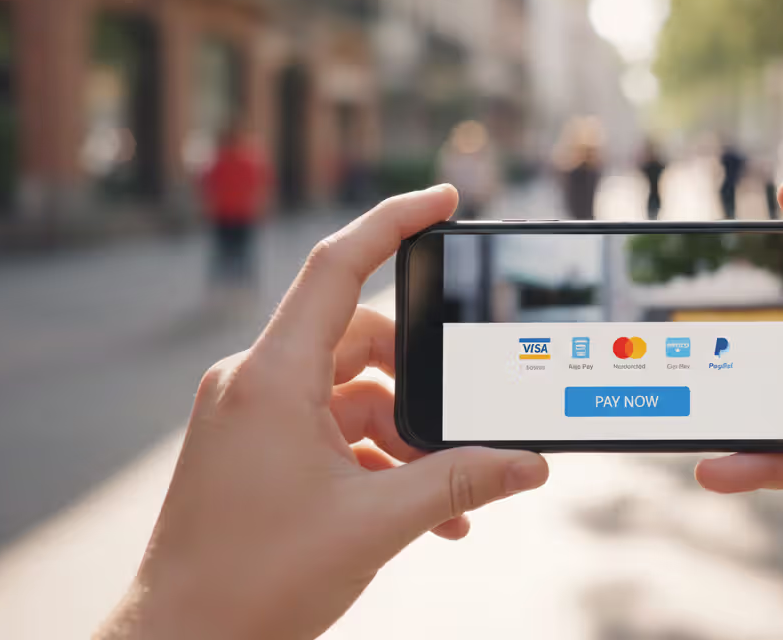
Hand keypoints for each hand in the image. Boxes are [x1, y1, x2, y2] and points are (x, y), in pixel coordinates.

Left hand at [97, 186, 548, 639]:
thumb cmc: (253, 585)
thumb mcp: (374, 526)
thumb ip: (458, 483)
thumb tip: (530, 464)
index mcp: (271, 377)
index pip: (337, 266)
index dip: (394, 222)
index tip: (446, 199)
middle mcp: (255, 383)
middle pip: (360, 342)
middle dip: (423, 386)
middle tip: (470, 429)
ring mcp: (252, 417)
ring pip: (351, 396)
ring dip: (406, 438)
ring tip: (451, 500)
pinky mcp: (255, 450)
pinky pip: (330, 432)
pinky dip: (376, 461)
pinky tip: (421, 512)